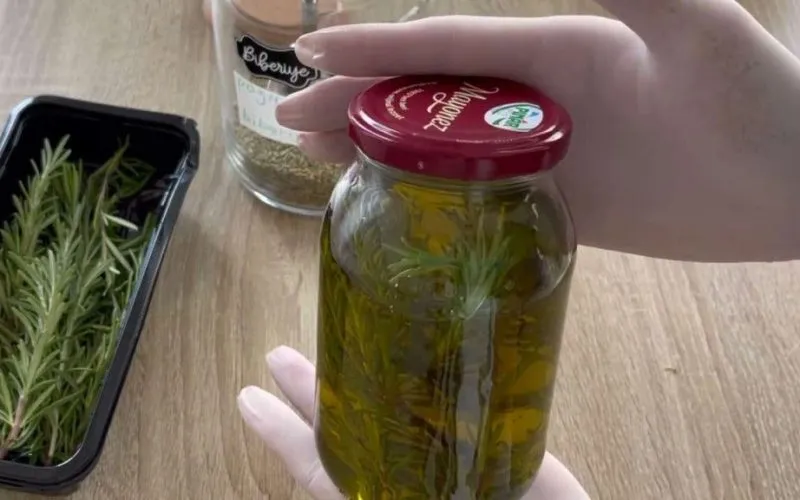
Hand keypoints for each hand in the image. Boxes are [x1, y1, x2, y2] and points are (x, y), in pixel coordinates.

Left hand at [237, 346, 590, 499]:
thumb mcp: (408, 496)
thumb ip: (368, 484)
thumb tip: (323, 478)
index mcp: (379, 493)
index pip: (319, 465)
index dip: (282, 433)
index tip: (247, 398)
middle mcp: (407, 476)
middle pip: (351, 429)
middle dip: (312, 391)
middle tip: (277, 354)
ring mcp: (450, 458)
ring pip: (395, 410)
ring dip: (362, 375)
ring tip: (335, 335)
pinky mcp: (493, 443)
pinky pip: (455, 402)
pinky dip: (429, 374)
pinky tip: (418, 343)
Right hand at [275, 1, 799, 262]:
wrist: (793, 186)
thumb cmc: (755, 101)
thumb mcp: (690, 22)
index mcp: (557, 49)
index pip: (447, 46)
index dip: (379, 52)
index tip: (314, 55)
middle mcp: (541, 99)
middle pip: (430, 101)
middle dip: (358, 106)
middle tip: (290, 120)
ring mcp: (548, 154)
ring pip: (445, 153)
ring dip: (381, 153)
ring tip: (317, 161)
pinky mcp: (566, 204)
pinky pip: (482, 200)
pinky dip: (433, 202)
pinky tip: (396, 205)